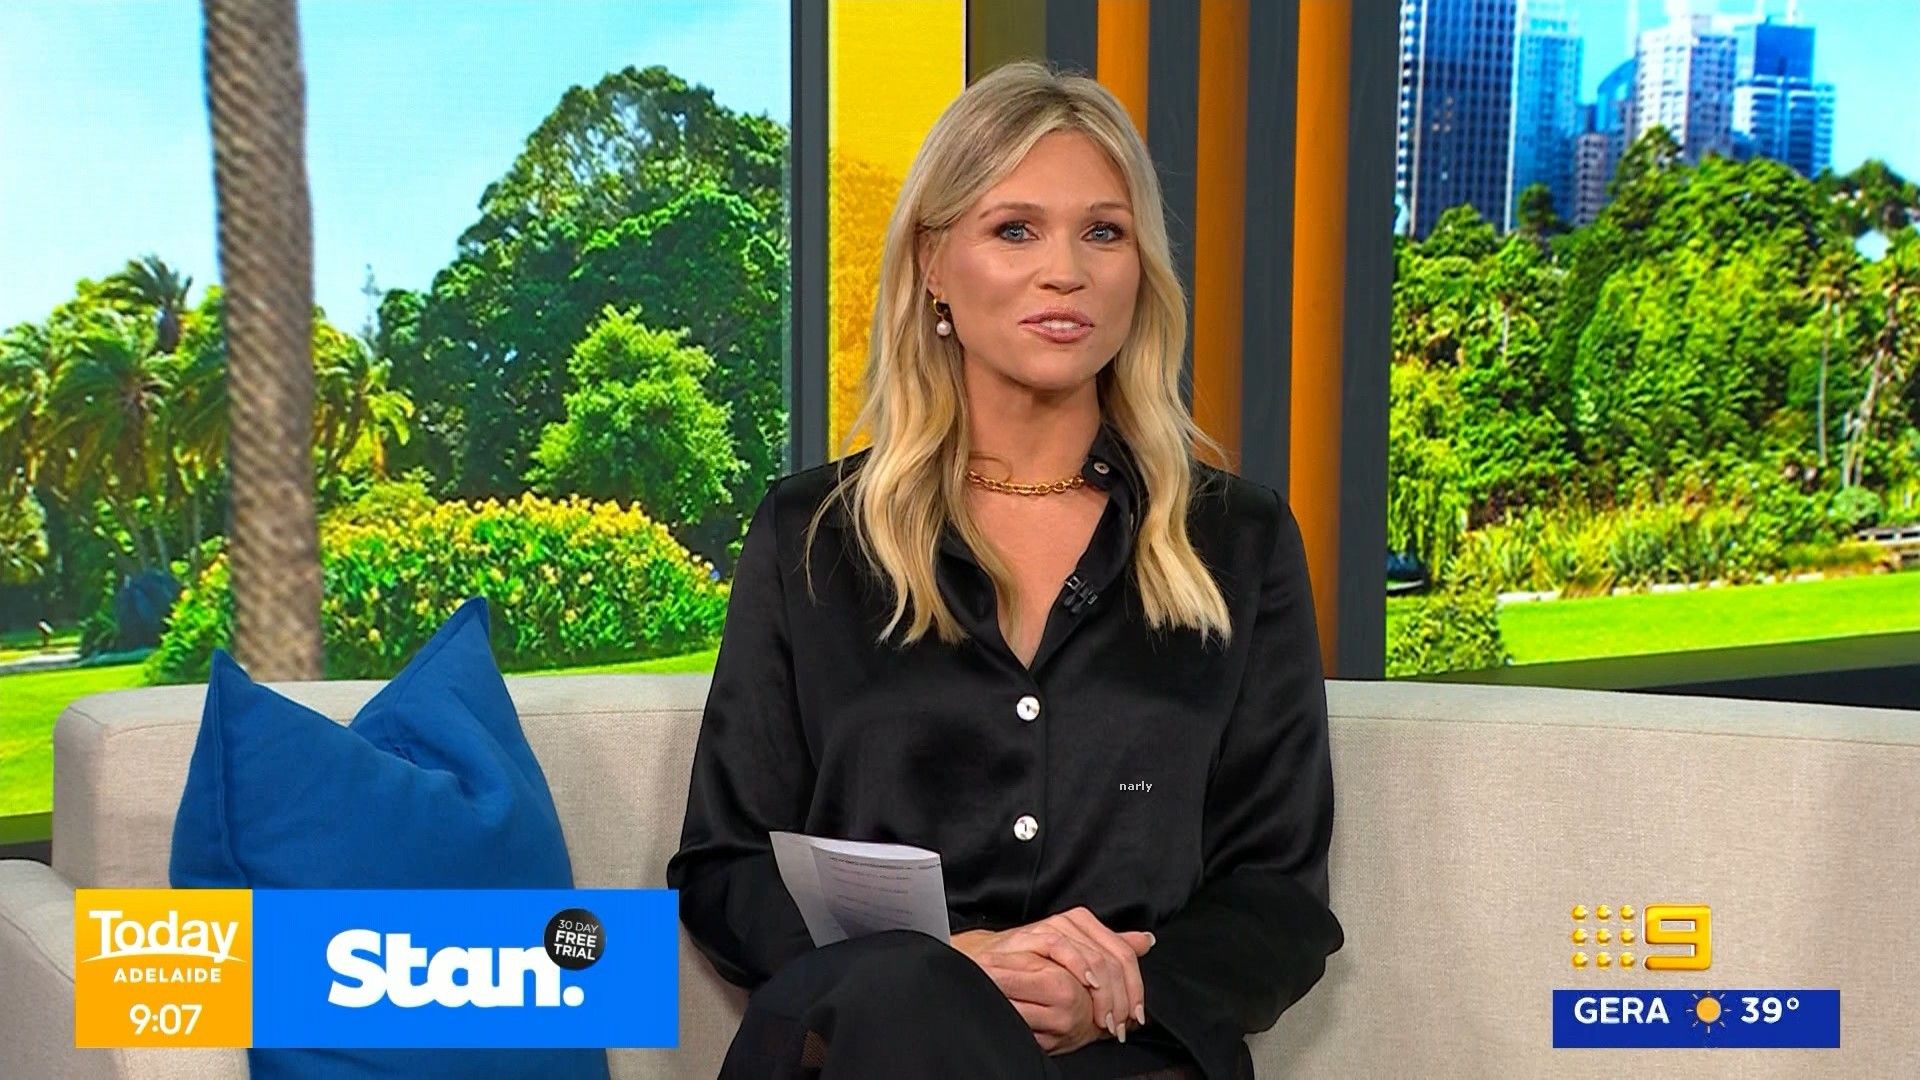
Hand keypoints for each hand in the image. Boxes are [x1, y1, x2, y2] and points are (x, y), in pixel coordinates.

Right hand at [953, 907, 1153, 1045]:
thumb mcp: (1079, 959)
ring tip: (1102, 1019)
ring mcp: (1056, 926)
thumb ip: (1111, 949)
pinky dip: (1080, 968)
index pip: (1125, 955)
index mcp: (1089, 925)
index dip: (1135, 988)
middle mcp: (1075, 921)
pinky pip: (1064, 948)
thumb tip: (1147, 941)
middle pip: (1115, 959)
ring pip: (1095, 957)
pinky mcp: (1036, 934)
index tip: (1135, 1017)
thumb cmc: (1034, 964)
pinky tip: (1086, 988)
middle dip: (1121, 998)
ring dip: (1104, 994)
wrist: (992, 964)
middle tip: (1118, 1025)